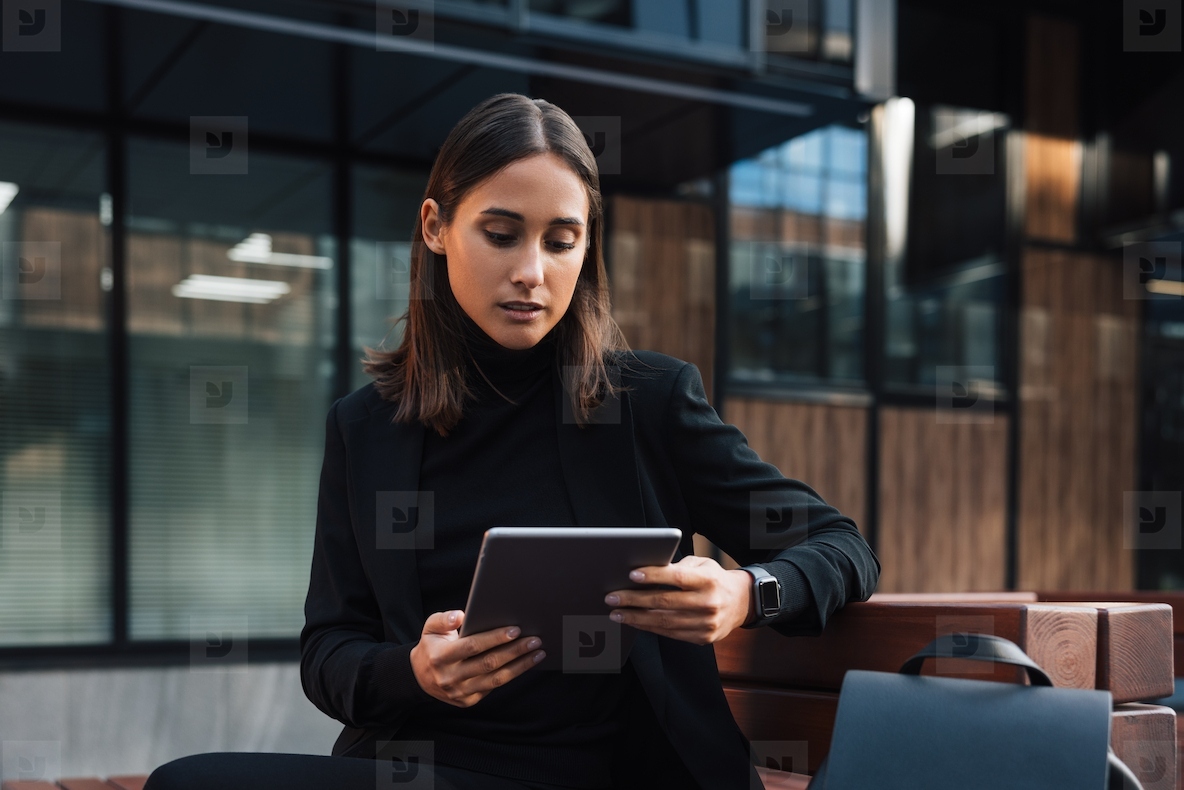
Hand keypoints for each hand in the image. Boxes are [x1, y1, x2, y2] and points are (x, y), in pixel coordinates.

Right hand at [409, 610, 544, 706]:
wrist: (420, 676)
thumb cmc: (432, 646)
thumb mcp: (430, 628)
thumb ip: (444, 619)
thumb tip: (461, 616)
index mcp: (440, 656)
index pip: (472, 646)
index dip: (495, 638)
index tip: (515, 630)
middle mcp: (450, 677)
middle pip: (489, 664)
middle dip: (515, 651)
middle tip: (534, 640)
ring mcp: (460, 692)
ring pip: (496, 680)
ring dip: (520, 666)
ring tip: (538, 653)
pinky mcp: (468, 701)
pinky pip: (494, 688)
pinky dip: (512, 675)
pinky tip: (525, 664)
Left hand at [603, 555, 753, 645]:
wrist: (741, 603)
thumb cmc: (714, 579)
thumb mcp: (702, 565)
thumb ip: (678, 567)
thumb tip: (645, 573)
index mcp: (709, 580)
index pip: (677, 577)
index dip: (653, 575)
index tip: (631, 575)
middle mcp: (709, 603)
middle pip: (665, 602)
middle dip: (634, 600)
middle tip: (612, 597)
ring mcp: (706, 623)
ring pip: (664, 622)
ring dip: (636, 618)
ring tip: (617, 613)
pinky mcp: (703, 638)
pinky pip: (670, 634)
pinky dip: (649, 628)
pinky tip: (635, 622)